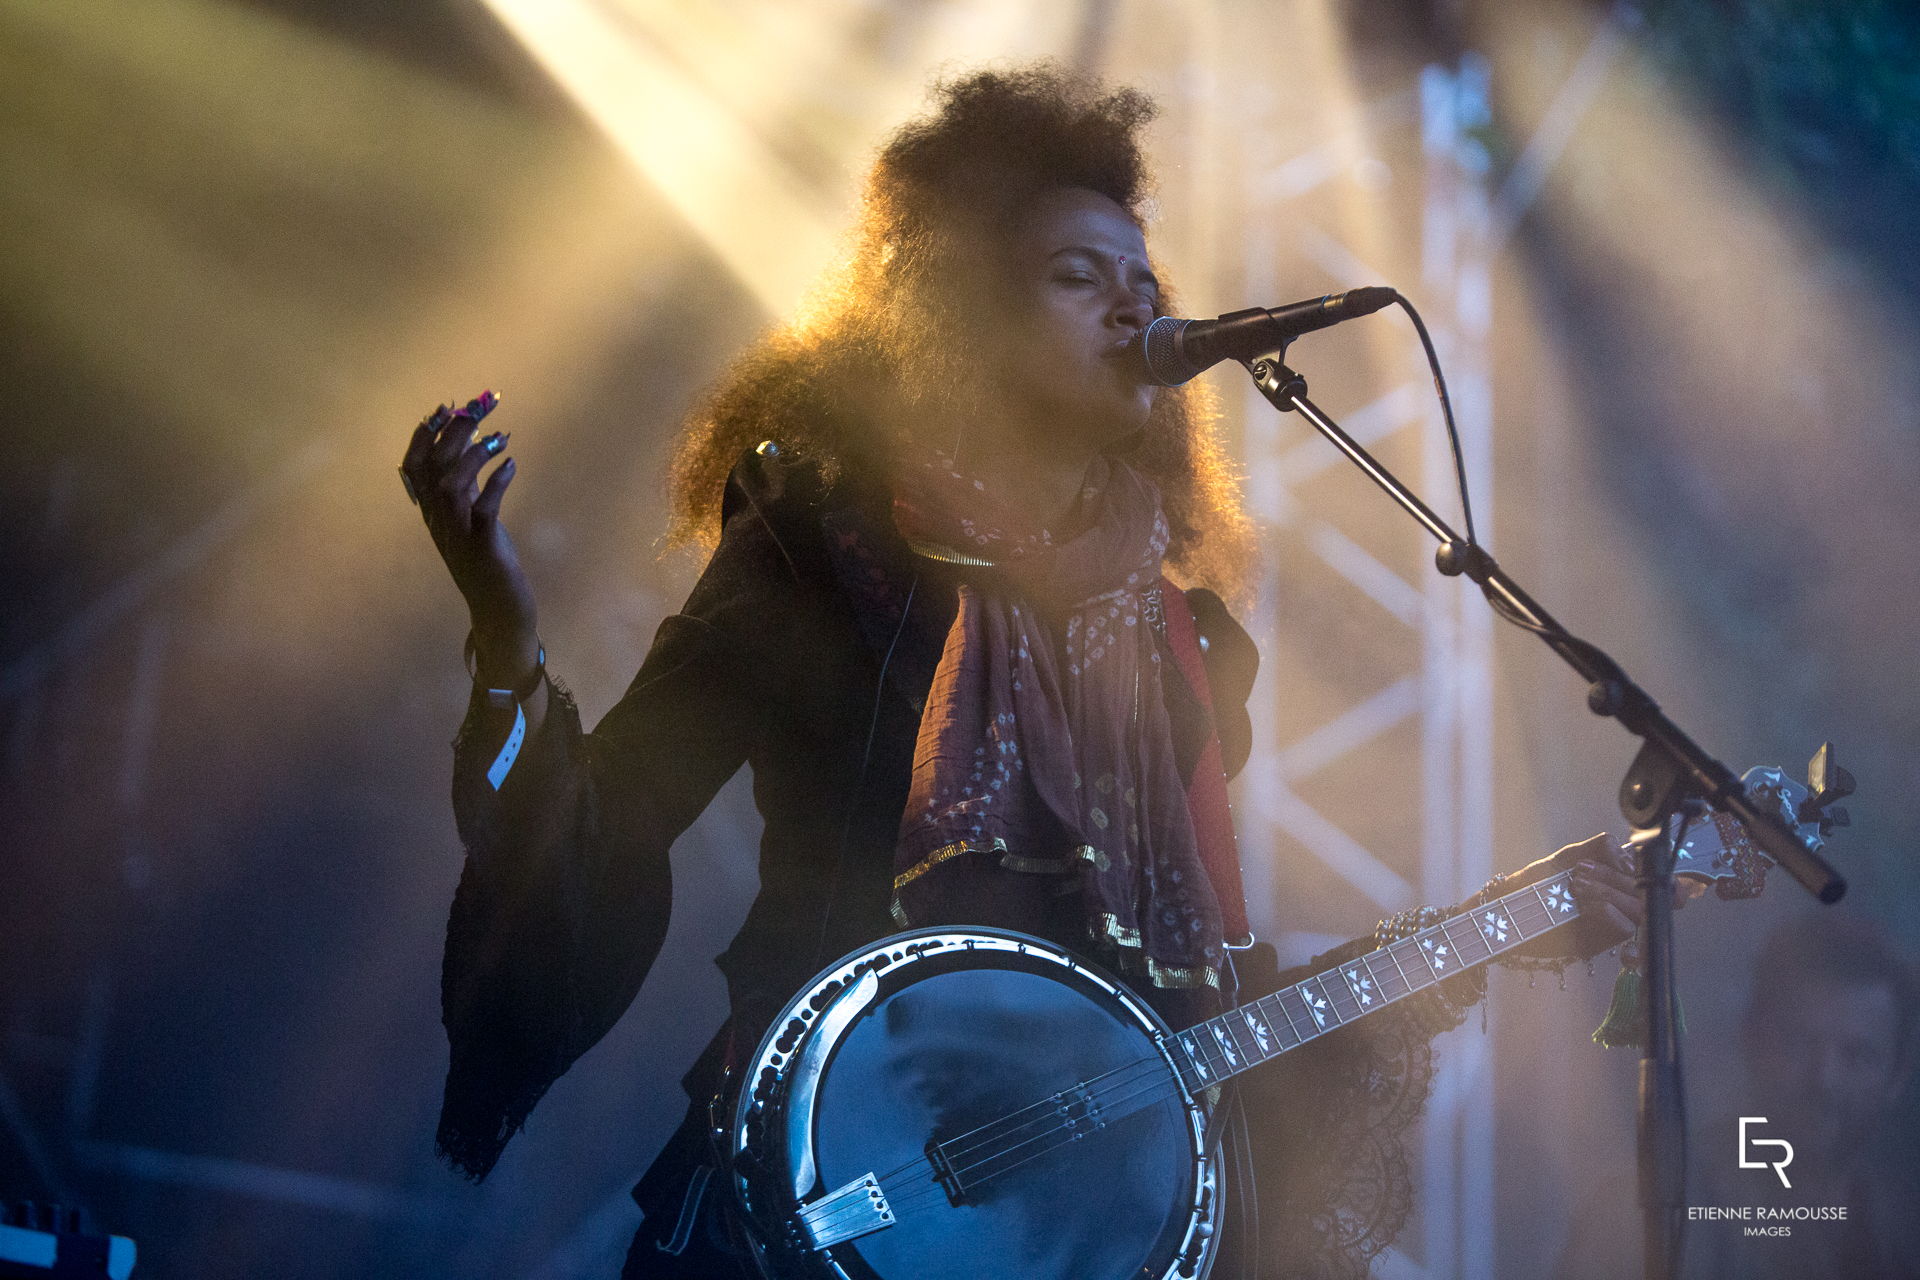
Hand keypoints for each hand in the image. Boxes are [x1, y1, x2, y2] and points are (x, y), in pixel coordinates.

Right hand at [399, 394, 539, 680]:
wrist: (497, 610)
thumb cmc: (487, 562)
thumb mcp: (472, 518)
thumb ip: (468, 485)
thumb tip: (472, 444)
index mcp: (432, 513)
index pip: (414, 466)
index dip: (424, 434)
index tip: (444, 407)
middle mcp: (439, 522)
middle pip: (433, 467)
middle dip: (454, 432)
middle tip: (480, 408)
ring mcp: (458, 535)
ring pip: (451, 485)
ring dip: (473, 454)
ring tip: (499, 436)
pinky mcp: (483, 547)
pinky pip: (484, 509)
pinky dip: (496, 483)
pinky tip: (511, 465)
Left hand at [1500, 833, 1702, 960]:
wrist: (1505, 911)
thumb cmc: (1534, 883)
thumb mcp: (1566, 858)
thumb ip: (1598, 847)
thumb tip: (1626, 853)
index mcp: (1619, 884)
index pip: (1664, 887)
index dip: (1673, 882)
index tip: (1644, 867)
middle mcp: (1621, 907)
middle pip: (1651, 895)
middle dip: (1619, 878)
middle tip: (1583, 872)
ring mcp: (1612, 927)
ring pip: (1639, 910)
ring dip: (1611, 892)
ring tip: (1577, 884)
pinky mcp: (1600, 944)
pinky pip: (1622, 928)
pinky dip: (1606, 909)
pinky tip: (1583, 903)